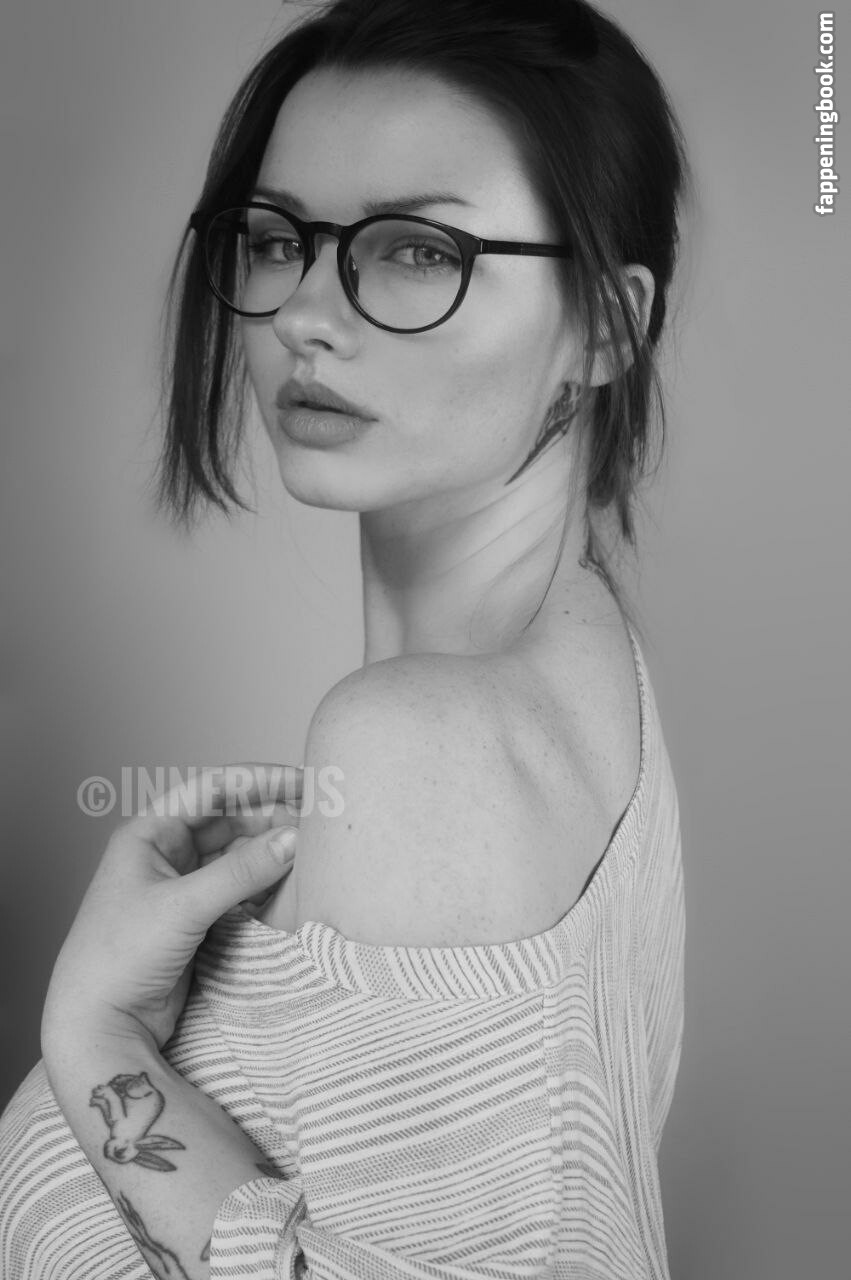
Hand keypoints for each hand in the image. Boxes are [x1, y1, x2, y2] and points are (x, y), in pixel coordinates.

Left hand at [42, 763, 301, 1055]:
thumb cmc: (118, 957)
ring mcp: (180, 885)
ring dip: (269, 849)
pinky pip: (238, 886)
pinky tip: (289, 883)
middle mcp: (164, 852)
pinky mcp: (195, 917)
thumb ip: (242, 872)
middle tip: (316, 817)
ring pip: (236, 853)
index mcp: (149, 833)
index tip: (302, 781)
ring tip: (310, 849)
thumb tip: (294, 838)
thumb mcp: (183, 907)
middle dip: (271, 815)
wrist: (98, 1024)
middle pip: (229, 819)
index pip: (212, 789)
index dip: (259, 780)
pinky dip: (264, 882)